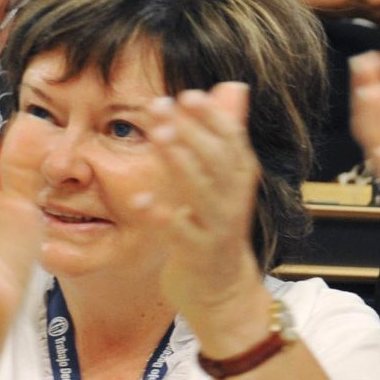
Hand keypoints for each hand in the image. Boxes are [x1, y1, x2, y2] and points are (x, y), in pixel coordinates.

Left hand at [132, 84, 270, 342]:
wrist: (223, 292)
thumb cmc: (216, 227)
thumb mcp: (226, 179)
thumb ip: (227, 134)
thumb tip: (234, 87)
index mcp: (239, 180)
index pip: (232, 142)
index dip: (212, 118)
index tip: (188, 95)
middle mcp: (233, 201)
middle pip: (218, 161)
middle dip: (192, 132)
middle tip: (162, 106)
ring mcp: (217, 229)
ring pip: (203, 192)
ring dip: (181, 162)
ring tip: (157, 136)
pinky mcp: (198, 255)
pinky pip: (179, 233)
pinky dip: (161, 215)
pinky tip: (139, 199)